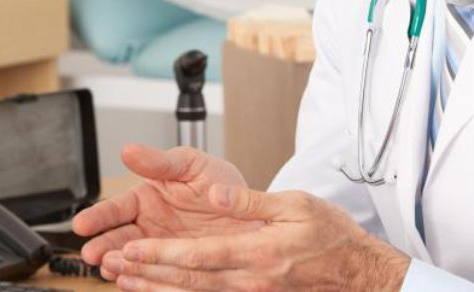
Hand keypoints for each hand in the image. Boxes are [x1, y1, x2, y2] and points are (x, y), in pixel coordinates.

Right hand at [72, 144, 261, 277]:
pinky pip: (162, 278)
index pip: (116, 208)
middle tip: (92, 254)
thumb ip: (159, 161)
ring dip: (121, 266)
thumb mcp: (192, 165)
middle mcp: (150, 228)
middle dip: (103, 246)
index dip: (98, 216)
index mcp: (147, 199)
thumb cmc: (222, 185)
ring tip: (110, 269)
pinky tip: (134, 283)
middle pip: (119, 239)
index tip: (82, 223)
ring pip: (136, 261)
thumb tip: (129, 150)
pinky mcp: (181, 270)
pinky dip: (146, 282)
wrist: (257, 214)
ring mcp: (164, 251)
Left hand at [100, 185, 409, 290]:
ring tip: (124, 279)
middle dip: (147, 274)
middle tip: (113, 265)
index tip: (132, 249)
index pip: (198, 256)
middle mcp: (250, 279)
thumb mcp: (296, 205)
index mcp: (257, 253)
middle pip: (188, 280)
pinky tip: (160, 289)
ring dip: (157, 287)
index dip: (161, 255)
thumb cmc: (332, 237)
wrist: (361, 273)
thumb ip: (252, 200)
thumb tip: (218, 192)